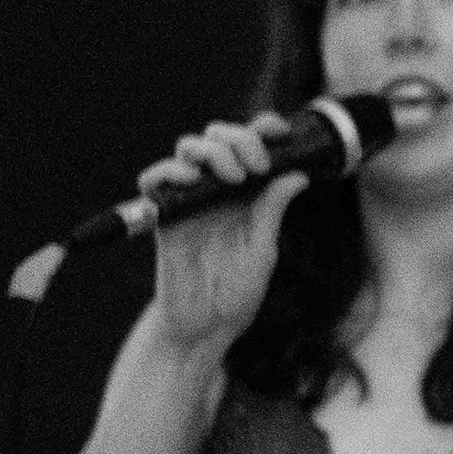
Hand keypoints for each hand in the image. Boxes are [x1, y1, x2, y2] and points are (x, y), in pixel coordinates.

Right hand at [140, 116, 305, 352]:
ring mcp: (190, 199)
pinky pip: (155, 179)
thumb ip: (272, 211)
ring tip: (233, 176)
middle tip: (257, 167)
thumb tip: (297, 175)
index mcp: (247, 193)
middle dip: (240, 139)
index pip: (252, 145)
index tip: (279, 131)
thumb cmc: (237, 291)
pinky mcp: (165, 215)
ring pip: (189, 148)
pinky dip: (169, 170)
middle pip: (219, 137)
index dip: (263, 128)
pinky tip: (191, 179)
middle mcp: (217, 190)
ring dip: (212, 150)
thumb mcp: (263, 249)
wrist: (207, 325)